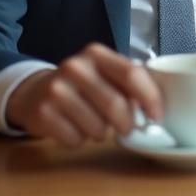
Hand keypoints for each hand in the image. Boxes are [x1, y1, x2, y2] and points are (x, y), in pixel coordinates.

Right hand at [5, 43, 162, 145]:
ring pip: (97, 128)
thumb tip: (160, 106)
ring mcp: (56, 89)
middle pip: (116, 105)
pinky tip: (74, 128)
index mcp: (97, 54)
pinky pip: (75, 140)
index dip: (150, 98)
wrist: (35, 92)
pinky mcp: (43, 112)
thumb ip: (131, 82)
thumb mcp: (105, 74)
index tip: (157, 117)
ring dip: (102, 133)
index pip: (131, 74)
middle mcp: (75, 67)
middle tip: (127, 129)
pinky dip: (80, 141)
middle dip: (127, 124)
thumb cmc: (83, 85)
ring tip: (94, 123)